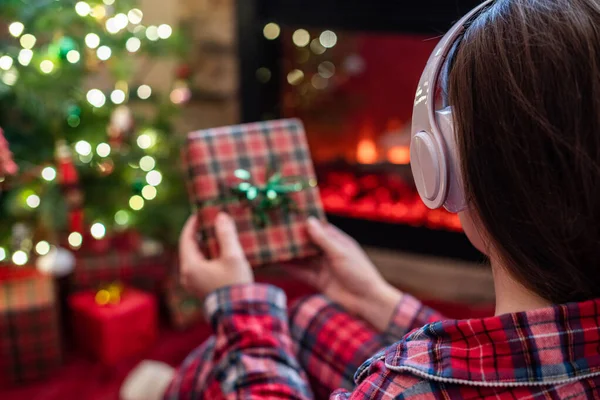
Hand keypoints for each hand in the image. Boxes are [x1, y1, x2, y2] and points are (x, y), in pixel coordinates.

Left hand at [179, 212, 252, 298]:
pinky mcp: (201, 289)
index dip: (192, 224)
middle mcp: (187, 276)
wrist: (239, 313)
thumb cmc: (235, 283)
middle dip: (199, 234)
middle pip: (190, 248)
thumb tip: (221, 216)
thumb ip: (226, 234)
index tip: (200, 213)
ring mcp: (193, 284)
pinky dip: (207, 257)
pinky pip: (200, 267)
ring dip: (204, 246)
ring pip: (195, 258)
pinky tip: (220, 253)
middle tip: (210, 222)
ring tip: (217, 235)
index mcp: (190, 267)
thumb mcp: (233, 256)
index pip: (186, 239)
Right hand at [284, 218, 401, 330]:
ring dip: (290, 253)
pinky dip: (290, 268)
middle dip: (295, 237)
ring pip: (303, 257)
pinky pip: (302, 272)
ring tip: (272, 244)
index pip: (320, 228)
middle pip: (309, 242)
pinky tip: (277, 262)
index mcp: (339, 242)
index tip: (290, 215)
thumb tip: (309, 221)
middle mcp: (330, 253)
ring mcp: (323, 267)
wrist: (366, 302)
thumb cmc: (359, 273)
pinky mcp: (318, 281)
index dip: (306, 222)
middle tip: (276, 228)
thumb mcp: (340, 253)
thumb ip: (323, 239)